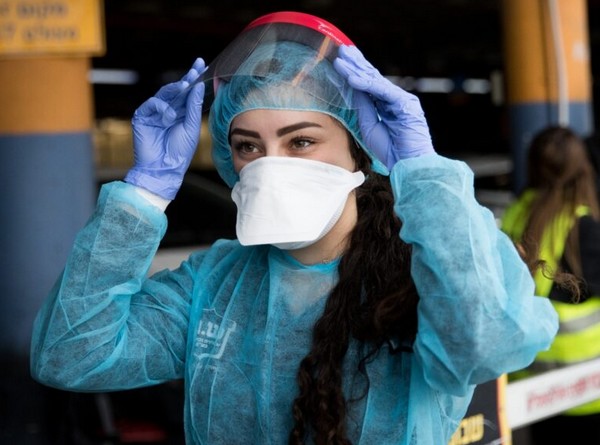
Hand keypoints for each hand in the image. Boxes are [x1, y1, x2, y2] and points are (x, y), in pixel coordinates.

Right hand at [124, 58, 206, 199]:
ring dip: (175, 89)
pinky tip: (169, 116)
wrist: (164, 168)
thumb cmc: (180, 152)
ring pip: (164, 93)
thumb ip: (194, 107)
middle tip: (196, 68)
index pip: (188, 93)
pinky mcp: (142, 117)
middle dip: (187, 78)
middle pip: (177, 89)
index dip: (194, 78)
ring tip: (184, 87)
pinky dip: (161, 107)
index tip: (202, 65)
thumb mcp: (192, 127)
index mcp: (181, 113)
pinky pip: (152, 104)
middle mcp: (168, 110)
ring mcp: (154, 113)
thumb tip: (198, 86)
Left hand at [333, 45, 433, 168]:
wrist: (409, 164)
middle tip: (342, 49)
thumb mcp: (369, 126)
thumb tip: (352, 90)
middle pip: (373, 77)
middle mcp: (396, 99)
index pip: (370, 85)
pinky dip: (366, 84)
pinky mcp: (405, 105)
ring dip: (358, 69)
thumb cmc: (391, 151)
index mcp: (388, 105)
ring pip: (376, 80)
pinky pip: (382, 91)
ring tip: (343, 58)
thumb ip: (363, 108)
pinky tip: (353, 78)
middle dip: (357, 63)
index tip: (342, 61)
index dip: (356, 72)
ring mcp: (402, 100)